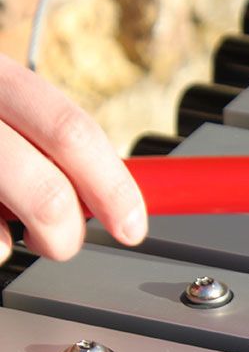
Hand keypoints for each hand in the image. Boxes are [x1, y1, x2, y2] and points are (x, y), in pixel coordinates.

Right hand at [0, 54, 146, 264]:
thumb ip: (43, 141)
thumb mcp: (3, 106)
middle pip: (44, 189)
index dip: (113, 187)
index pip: (72, 132)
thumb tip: (102, 196)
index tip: (132, 225)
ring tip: (5, 236)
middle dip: (64, 232)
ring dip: (8, 244)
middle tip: (62, 242)